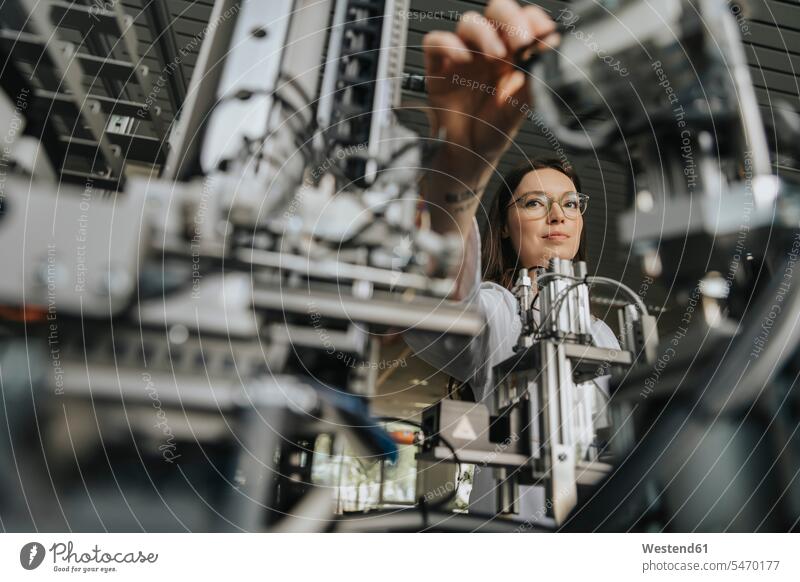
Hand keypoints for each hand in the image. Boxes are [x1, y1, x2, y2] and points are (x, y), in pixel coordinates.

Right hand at [423, 0, 558, 167]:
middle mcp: (488, 50)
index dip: (533, 21)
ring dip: (485, 34)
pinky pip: (436, 42)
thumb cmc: (493, 131)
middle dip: (510, 20)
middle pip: (496, 11)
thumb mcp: (522, 106)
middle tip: (519, 41)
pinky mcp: (438, 66)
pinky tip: (463, 59)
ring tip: (495, 57)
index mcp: (513, 55)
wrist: (468, 155)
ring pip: (469, 22)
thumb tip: (552, 48)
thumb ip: (536, 76)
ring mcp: (463, 56)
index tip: (542, 35)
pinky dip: (448, 44)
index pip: (524, 21)